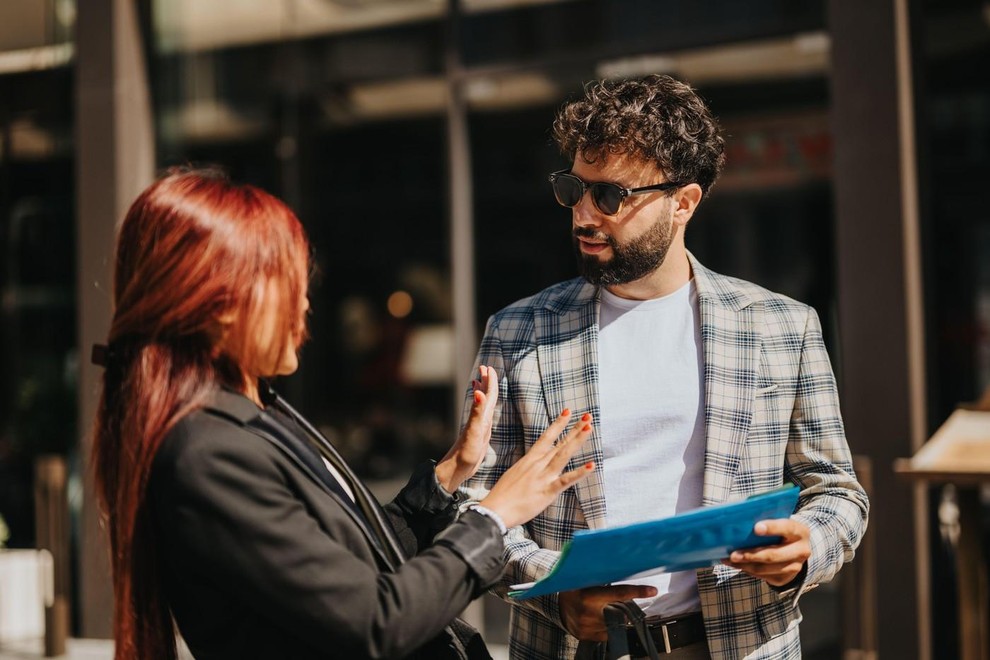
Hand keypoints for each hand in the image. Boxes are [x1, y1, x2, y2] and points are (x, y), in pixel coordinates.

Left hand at [436, 366, 498, 492]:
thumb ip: (476, 413)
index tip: (489, 368)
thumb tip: (478, 393)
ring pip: (483, 406)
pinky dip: (483, 408)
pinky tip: (483, 410)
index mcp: (481, 417)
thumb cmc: (465, 453)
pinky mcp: (479, 435)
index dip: (490, 382)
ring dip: (484, 392)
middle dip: (486, 382)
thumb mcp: (473, 432)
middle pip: (485, 397)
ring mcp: (479, 427)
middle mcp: (479, 420)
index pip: (488, 395)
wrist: (456, 469)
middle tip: (486, 368)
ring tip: (481, 382)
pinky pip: (483, 416)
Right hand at [479, 410, 593, 528]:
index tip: (568, 412)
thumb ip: (528, 468)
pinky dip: (579, 473)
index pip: (546, 437)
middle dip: (574, 429)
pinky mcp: (548, 491)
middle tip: (588, 416)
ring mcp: (543, 476)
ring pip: (564, 454)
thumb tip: (533, 465)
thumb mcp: (515, 474)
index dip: (558, 424)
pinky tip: (591, 465)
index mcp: (530, 459)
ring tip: (589, 428)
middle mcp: (538, 464)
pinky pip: (566, 480)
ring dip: (577, 440)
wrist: (496, 510)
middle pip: (560, 443)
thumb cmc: (503, 495)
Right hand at [559, 585, 658, 640]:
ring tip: (601, 610)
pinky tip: (598, 619)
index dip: (637, 591)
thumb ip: (601, 578)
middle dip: (622, 609)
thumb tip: (623, 568)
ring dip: (614, 618)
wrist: (557, 605)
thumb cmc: (575, 588)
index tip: (652, 590)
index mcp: (589, 595)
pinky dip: (606, 627)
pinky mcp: (586, 636)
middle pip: (620, 613)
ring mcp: (587, 627)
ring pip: (614, 624)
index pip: (619, 593)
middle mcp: (588, 613)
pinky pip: (606, 634)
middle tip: (615, 603)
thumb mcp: (585, 580)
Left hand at [721, 518, 810, 586]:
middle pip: (774, 555)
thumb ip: (765, 519)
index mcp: (800, 532)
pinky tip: (736, 564)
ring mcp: (794, 567)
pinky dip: (747, 570)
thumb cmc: (780, 530)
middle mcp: (801, 551)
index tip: (756, 528)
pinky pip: (763, 576)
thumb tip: (741, 518)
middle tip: (733, 554)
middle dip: (751, 555)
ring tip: (729, 560)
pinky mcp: (785, 578)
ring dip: (745, 565)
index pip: (787, 528)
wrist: (796, 549)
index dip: (772, 528)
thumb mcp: (779, 522)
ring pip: (766, 568)